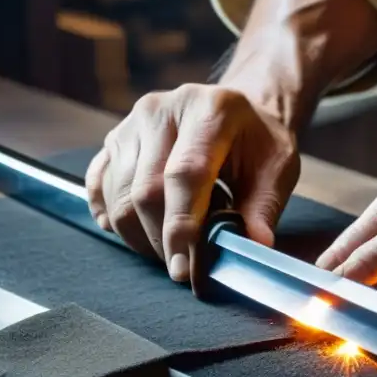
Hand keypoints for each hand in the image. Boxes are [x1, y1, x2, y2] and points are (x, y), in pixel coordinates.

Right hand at [86, 83, 299, 281]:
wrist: (235, 113)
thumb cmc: (258, 144)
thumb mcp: (278, 170)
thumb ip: (264, 208)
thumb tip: (252, 247)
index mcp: (210, 110)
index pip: (185, 175)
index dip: (181, 226)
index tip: (183, 267)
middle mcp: (163, 109)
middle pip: (146, 190)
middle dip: (161, 240)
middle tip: (182, 265)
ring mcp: (133, 122)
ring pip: (119, 194)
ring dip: (139, 234)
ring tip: (171, 243)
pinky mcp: (114, 137)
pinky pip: (99, 185)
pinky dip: (111, 217)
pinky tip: (136, 231)